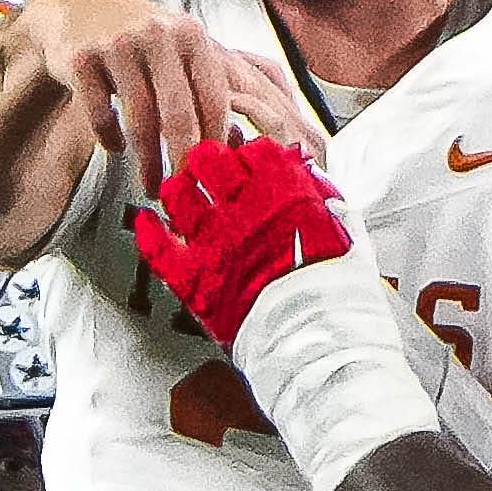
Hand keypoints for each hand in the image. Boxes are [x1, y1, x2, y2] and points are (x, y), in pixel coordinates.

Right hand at [21, 0, 319, 193]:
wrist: (80, 14)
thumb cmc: (146, 43)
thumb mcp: (183, 49)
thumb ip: (213, 83)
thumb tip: (246, 142)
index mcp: (191, 34)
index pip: (213, 98)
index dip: (216, 141)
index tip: (217, 176)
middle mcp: (157, 34)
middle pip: (178, 114)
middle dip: (184, 161)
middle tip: (186, 191)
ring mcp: (117, 44)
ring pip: (139, 120)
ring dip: (147, 162)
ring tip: (150, 185)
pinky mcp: (81, 59)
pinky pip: (101, 115)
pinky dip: (110, 139)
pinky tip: (115, 147)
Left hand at [131, 136, 357, 350]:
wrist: (320, 341)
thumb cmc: (338, 293)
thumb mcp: (346, 234)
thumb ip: (325, 200)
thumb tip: (311, 179)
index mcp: (285, 193)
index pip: (254, 149)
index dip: (248, 154)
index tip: (247, 161)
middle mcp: (244, 209)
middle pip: (207, 160)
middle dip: (206, 162)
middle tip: (206, 170)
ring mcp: (213, 241)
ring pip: (177, 195)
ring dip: (178, 191)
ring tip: (180, 194)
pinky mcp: (193, 278)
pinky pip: (157, 246)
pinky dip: (147, 231)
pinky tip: (145, 222)